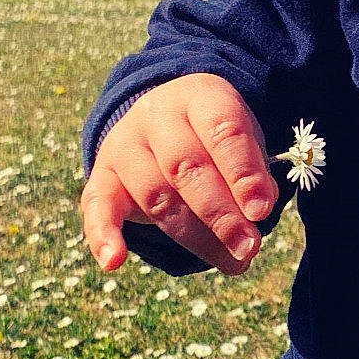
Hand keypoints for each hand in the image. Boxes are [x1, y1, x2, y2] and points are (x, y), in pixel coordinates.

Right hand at [80, 75, 278, 275]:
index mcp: (199, 96)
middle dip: (221, 214)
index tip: (261, 210)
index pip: (221, 129)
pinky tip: (114, 260)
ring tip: (232, 263)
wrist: (164, 121)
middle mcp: (156, 114)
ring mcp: (123, 144)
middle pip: (185, 167)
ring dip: (194, 236)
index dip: (243, 172)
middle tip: (248, 247)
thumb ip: (253, 172)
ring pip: (155, 195)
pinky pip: (96, 205)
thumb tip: (256, 211)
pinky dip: (102, 234)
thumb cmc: (214, 138)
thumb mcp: (243, 140)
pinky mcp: (102, 176)